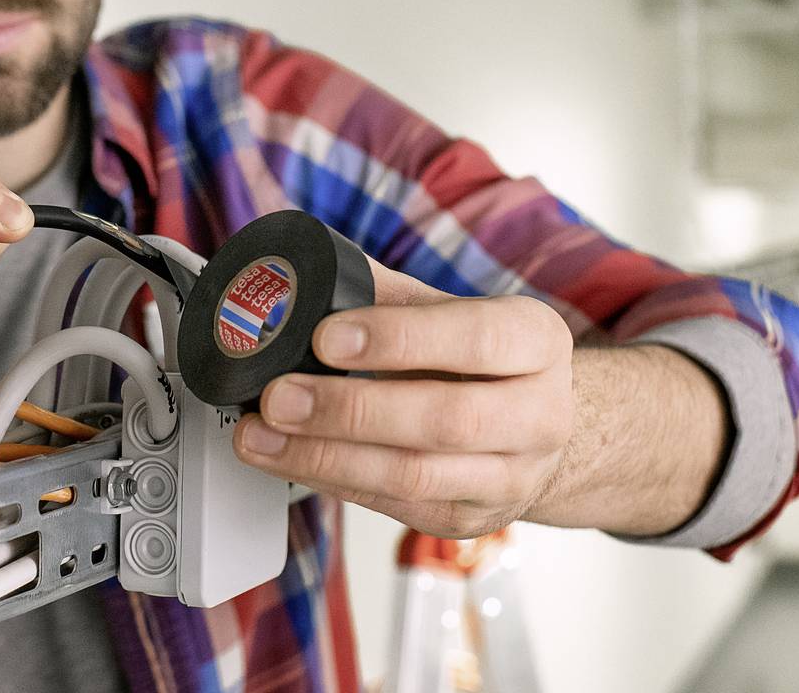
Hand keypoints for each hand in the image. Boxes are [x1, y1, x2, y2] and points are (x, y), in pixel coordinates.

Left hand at [232, 258, 574, 537]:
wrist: (532, 430)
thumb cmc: (479, 359)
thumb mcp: (450, 311)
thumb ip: (385, 294)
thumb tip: (300, 281)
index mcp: (536, 341)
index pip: (475, 338)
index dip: (399, 339)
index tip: (327, 337)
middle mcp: (538, 415)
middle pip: (445, 419)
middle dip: (351, 410)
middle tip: (279, 396)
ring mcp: (508, 477)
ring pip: (414, 474)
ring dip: (325, 456)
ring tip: (260, 435)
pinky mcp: (466, 519)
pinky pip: (391, 505)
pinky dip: (328, 479)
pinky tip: (284, 458)